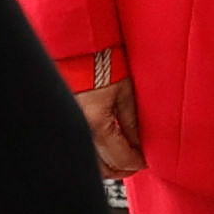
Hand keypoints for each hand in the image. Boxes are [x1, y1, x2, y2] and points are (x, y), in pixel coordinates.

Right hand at [64, 52, 143, 176]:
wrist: (78, 44)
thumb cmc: (101, 59)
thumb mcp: (125, 91)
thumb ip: (133, 123)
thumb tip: (142, 145)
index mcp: (97, 124)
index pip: (122, 158)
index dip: (138, 162)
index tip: (148, 160)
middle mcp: (80, 130)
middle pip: (103, 168)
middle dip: (123, 168)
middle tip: (138, 162)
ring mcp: (70, 127)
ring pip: (90, 162)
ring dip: (108, 163)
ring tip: (123, 156)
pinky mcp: (65, 120)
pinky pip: (82, 146)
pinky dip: (95, 152)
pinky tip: (106, 145)